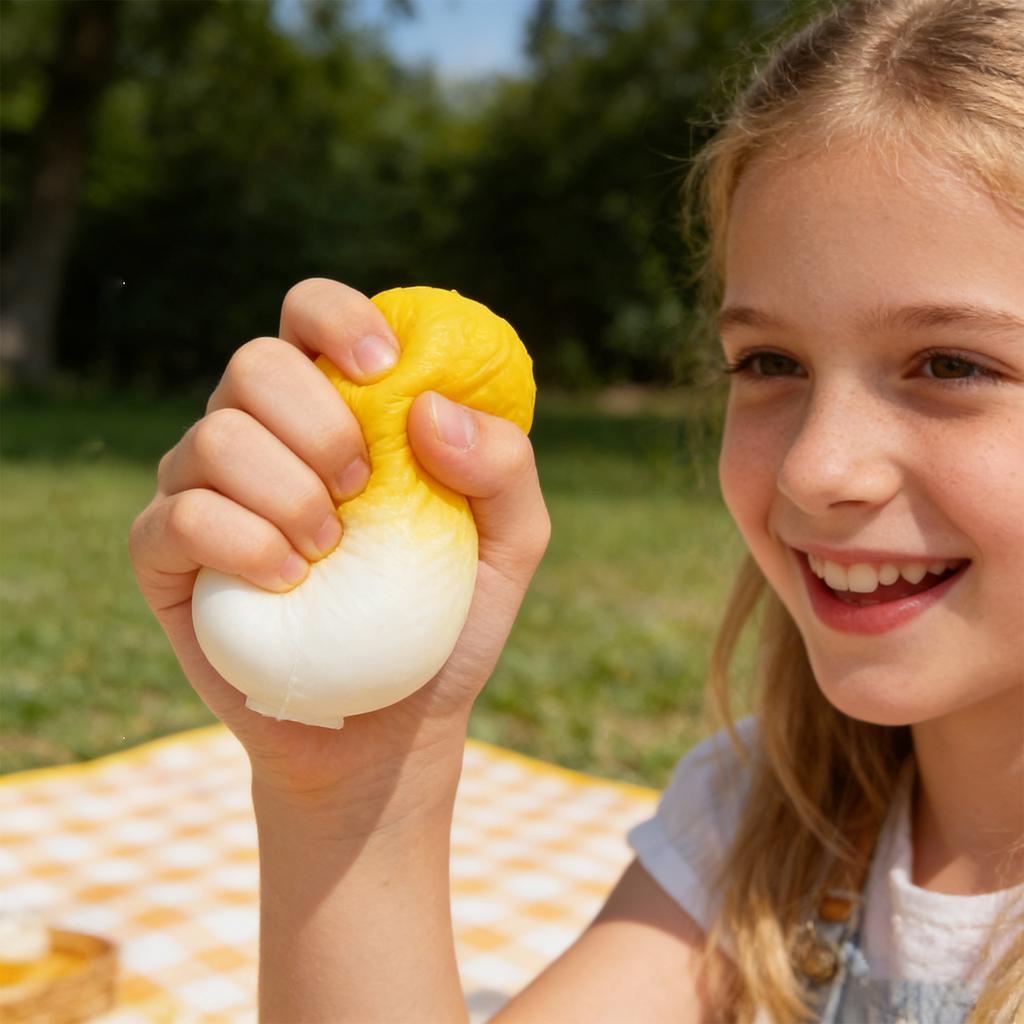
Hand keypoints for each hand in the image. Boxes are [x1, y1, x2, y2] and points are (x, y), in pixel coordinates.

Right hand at [129, 279, 549, 813]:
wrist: (392, 728)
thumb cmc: (446, 621)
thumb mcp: (510, 545)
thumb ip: (505, 467)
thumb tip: (432, 409)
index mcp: (334, 410)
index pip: (308, 314)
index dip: (338, 316)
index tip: (385, 368)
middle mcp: (261, 435)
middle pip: (254, 363)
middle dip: (319, 423)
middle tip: (364, 489)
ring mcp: (204, 491)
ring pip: (214, 437)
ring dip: (288, 492)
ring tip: (332, 551)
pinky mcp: (166, 554)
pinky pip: (181, 516)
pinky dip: (242, 542)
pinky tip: (291, 583)